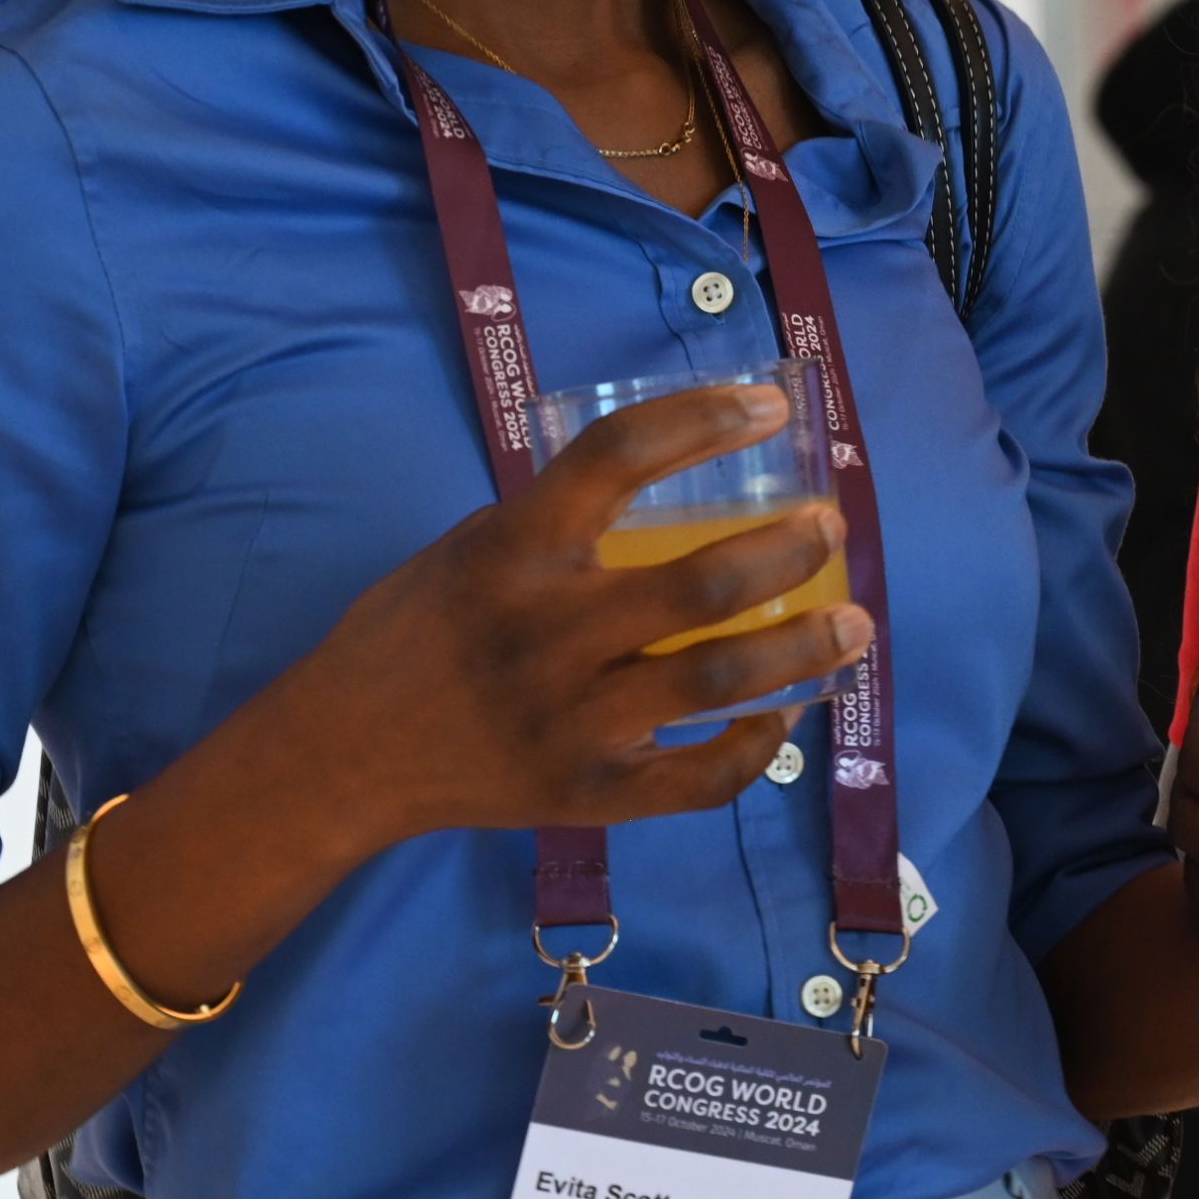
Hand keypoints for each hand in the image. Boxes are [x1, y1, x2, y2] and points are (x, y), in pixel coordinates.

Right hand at [294, 381, 873, 845]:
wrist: (343, 755)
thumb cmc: (412, 633)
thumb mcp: (468, 548)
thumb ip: (558, 524)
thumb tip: (674, 487)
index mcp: (512, 551)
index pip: (619, 456)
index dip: (704, 418)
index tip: (769, 404)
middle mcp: (547, 633)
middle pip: (698, 582)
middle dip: (787, 550)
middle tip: (831, 529)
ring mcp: (573, 721)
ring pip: (716, 680)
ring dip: (801, 650)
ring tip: (855, 626)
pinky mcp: (589, 795)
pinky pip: (697, 779)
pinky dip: (754, 748)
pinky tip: (784, 717)